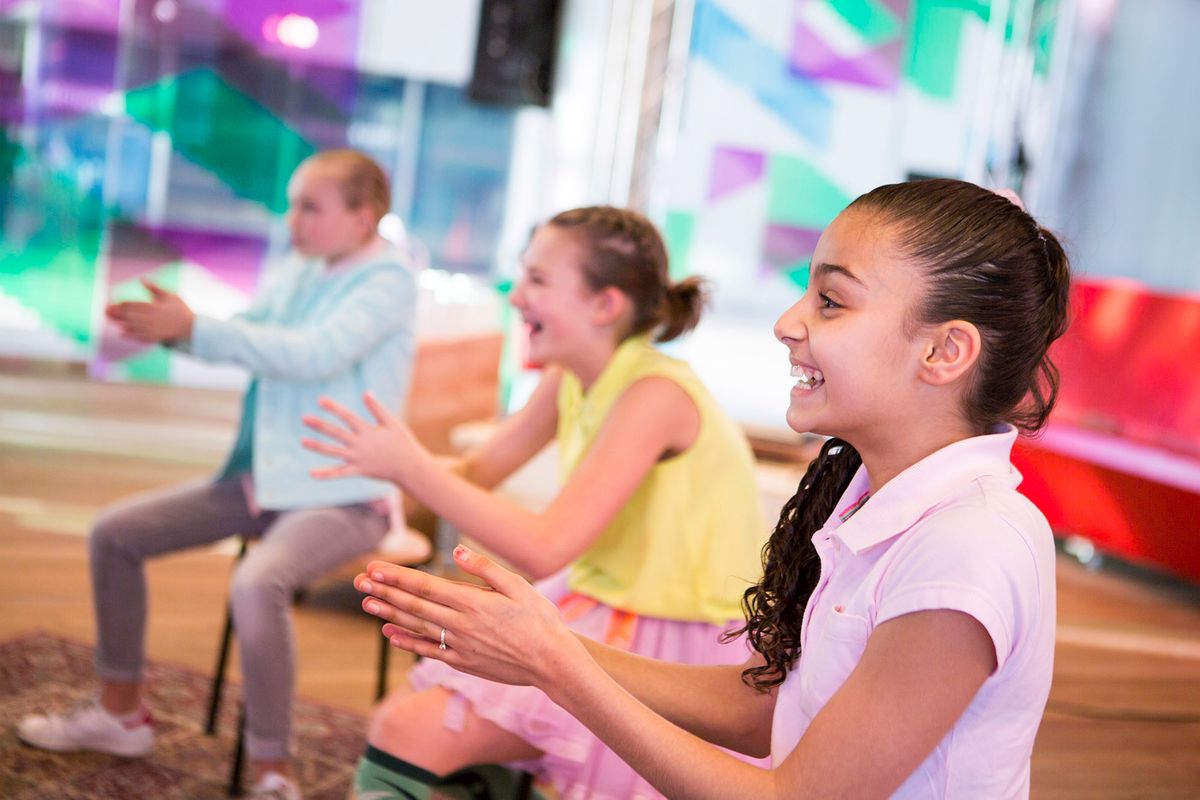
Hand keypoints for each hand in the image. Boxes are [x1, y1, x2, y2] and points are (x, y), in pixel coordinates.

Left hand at [105, 278, 194, 342]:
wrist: (192, 328)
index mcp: (152, 307)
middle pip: (128, 315)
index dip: (120, 305)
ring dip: (120, 322)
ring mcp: (151, 329)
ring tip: (111, 320)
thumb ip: (154, 288)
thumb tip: (142, 279)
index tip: (112, 304)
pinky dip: (129, 335)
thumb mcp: (170, 295)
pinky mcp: (153, 337)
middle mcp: (149, 319)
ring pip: (131, 326)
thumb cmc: (181, 310)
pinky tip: (122, 332)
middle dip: (116, 313)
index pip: (131, 305)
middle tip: (105, 311)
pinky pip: (138, 337)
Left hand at [301, 392, 424, 482]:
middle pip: (336, 433)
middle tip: (304, 418)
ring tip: (302, 441)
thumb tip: (366, 392)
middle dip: (319, 425)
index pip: (347, 417)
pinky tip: (312, 473)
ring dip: (317, 447)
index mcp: (368, 431)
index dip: (333, 408)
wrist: (410, 467)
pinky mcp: (359, 470)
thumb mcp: (393, 422)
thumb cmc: (403, 443)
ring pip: (333, 452)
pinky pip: (340, 473)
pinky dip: (326, 474)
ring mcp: (358, 458)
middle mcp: (360, 444)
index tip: (320, 400)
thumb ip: (377, 409)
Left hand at [355, 546, 587, 687]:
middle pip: (414, 605)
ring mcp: (460, 646)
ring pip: (416, 627)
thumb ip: (485, 568)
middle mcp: (460, 624)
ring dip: (389, 615)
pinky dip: (407, 642)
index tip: (375, 567)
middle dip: (384, 592)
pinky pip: (428, 650)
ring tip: (367, 604)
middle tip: (360, 582)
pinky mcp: (463, 662)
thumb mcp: (518, 586)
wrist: (551, 662)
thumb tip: (458, 549)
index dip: (397, 576)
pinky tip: (391, 634)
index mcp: (473, 602)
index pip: (425, 585)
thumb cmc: (539, 620)